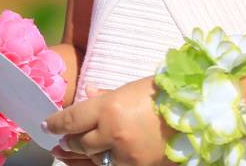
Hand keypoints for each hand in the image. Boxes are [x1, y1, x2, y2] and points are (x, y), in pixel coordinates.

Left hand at [45, 76, 172, 165]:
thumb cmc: (166, 94)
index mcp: (109, 107)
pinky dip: (102, 162)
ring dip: (81, 154)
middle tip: (61, 139)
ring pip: (92, 159)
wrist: (198, 112)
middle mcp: (112, 133)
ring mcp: (124, 154)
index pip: (71, 119)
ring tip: (69, 151)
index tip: (47, 125)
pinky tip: (96, 158)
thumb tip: (87, 94)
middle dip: (68, 140)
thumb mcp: (132, 88)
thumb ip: (106, 95)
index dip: (56, 123)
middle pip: (78, 142)